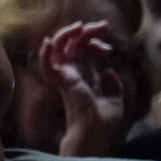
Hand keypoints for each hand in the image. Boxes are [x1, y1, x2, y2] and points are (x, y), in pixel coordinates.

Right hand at [40, 19, 128, 156]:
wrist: (95, 134)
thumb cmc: (103, 123)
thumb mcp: (115, 100)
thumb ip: (112, 85)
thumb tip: (110, 71)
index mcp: (85, 78)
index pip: (84, 53)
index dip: (95, 44)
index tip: (107, 48)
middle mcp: (74, 75)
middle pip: (74, 46)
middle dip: (87, 33)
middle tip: (102, 26)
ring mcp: (66, 78)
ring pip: (59, 50)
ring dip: (67, 35)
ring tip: (80, 27)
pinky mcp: (61, 82)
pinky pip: (47, 65)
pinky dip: (45, 54)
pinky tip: (49, 43)